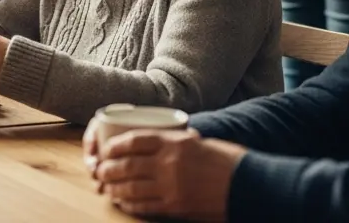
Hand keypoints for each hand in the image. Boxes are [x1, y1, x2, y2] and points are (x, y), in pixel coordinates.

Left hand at [94, 129, 243, 220]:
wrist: (248, 185)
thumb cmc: (226, 161)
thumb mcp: (198, 143)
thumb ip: (174, 144)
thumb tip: (153, 146)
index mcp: (175, 143)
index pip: (134, 140)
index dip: (115, 146)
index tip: (105, 150)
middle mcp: (169, 163)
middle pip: (127, 165)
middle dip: (108, 169)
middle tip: (99, 171)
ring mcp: (171, 187)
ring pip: (131, 187)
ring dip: (114, 188)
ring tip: (107, 188)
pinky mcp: (175, 207)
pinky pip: (144, 206)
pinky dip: (129, 204)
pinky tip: (123, 203)